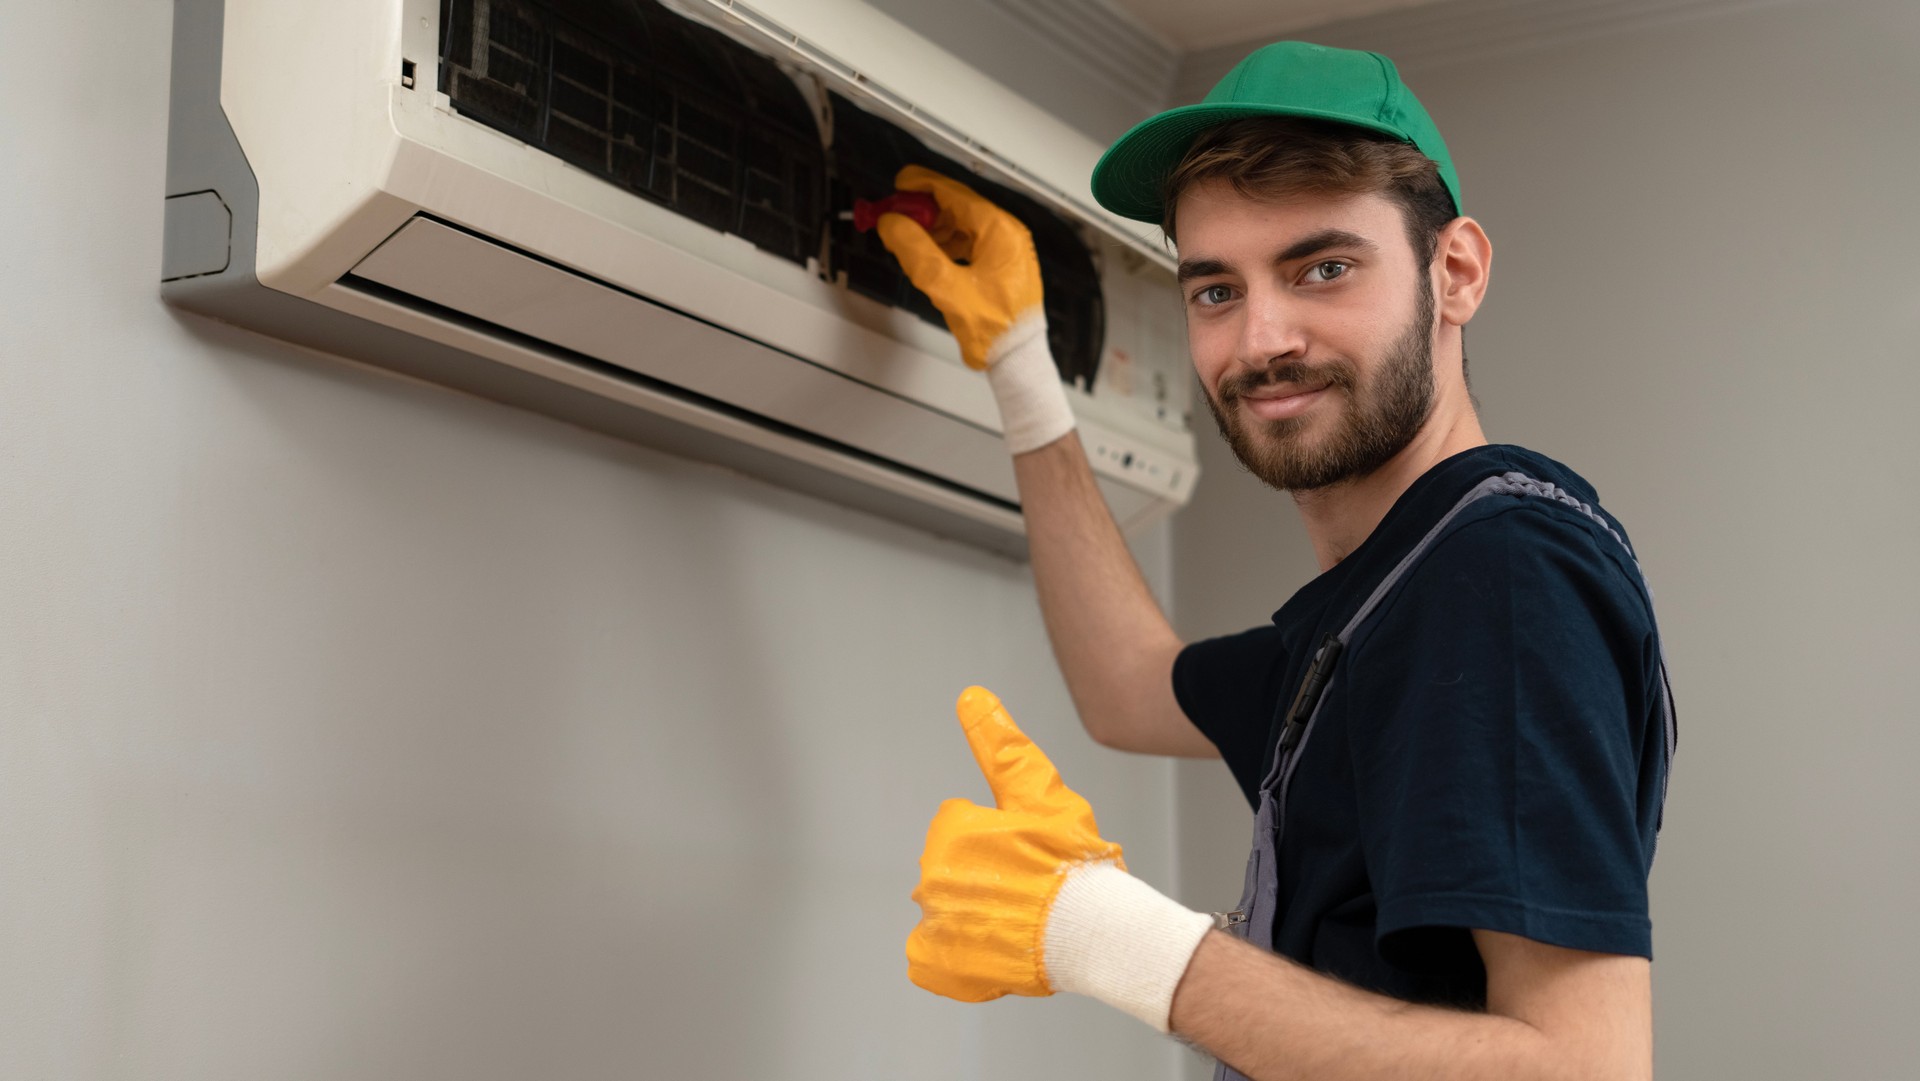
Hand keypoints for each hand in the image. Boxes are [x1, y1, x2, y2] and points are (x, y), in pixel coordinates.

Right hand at [875, 166, 1044, 371]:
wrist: (1018, 360)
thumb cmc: (996, 331)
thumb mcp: (948, 289)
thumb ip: (917, 253)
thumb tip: (892, 224)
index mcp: (1001, 232)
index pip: (955, 194)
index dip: (922, 186)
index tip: (898, 185)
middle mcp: (1008, 235)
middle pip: (958, 208)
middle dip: (924, 211)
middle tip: (895, 216)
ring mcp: (1007, 250)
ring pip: (963, 225)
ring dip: (934, 229)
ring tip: (908, 240)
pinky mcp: (1002, 265)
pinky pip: (971, 242)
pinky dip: (947, 244)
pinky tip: (930, 255)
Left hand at [907, 685, 1122, 1000]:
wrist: (1095, 931)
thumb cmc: (1072, 861)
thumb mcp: (1040, 793)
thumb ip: (1000, 745)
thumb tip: (970, 695)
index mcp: (950, 834)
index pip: (961, 829)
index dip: (998, 841)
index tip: (1027, 855)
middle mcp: (931, 879)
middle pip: (954, 871)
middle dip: (985, 877)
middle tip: (1028, 889)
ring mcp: (933, 926)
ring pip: (948, 911)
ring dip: (975, 914)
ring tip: (1018, 920)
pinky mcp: (937, 964)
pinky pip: (935, 955)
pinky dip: (959, 954)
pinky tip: (995, 946)